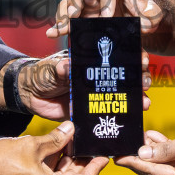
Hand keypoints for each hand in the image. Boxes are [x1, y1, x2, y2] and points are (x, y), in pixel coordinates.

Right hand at [0, 122, 107, 174]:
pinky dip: (53, 166)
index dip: (96, 166)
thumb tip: (70, 130)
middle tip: (88, 142)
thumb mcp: (31, 145)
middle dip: (81, 161)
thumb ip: (55, 139)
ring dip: (66, 161)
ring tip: (71, 140)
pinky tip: (53, 147)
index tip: (104, 154)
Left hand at [16, 50, 151, 120]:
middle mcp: (97, 77)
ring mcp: (95, 95)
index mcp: (90, 62)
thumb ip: (60, 69)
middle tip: (145, 83)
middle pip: (125, 76)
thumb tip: (67, 67)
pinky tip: (132, 119)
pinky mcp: (89, 112)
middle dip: (139, 78)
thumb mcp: (51, 69)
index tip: (141, 59)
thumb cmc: (41, 74)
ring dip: (136, 99)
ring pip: (121, 96)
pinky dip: (120, 116)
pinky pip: (107, 113)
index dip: (132, 56)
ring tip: (144, 103)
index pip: (116, 56)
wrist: (29, 95)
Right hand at [47, 0, 165, 39]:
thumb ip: (152, 17)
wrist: (140, 23)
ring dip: (64, 13)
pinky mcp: (80, 16)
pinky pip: (65, 17)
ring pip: (69, 0)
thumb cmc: (146, 13)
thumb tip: (142, 26)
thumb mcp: (154, 13)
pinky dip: (59, 25)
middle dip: (76, 0)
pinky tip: (53, 34)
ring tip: (64, 27)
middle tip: (75, 16)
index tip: (107, 17)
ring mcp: (87, 2)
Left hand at [118, 126, 174, 174]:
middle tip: (123, 144)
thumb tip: (144, 154)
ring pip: (167, 169)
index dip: (133, 163)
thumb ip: (168, 148)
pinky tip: (156, 139)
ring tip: (140, 136)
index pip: (153, 172)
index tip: (116, 157)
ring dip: (155, 153)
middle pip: (157, 173)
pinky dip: (168, 155)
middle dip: (141, 158)